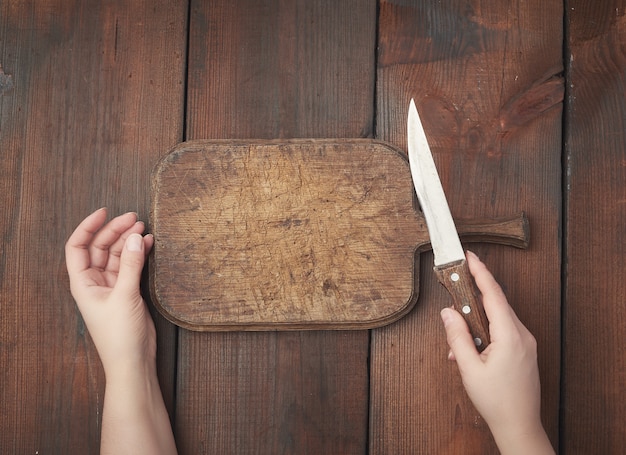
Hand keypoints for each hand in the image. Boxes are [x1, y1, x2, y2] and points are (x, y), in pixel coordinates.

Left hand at [65, 208, 155, 376]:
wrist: (132, 361)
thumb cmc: (119, 335)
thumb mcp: (125, 296)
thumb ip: (131, 265)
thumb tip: (135, 237)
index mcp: (83, 283)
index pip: (77, 247)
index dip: (88, 227)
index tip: (105, 212)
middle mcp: (95, 282)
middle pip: (101, 247)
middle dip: (115, 231)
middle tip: (134, 218)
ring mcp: (112, 286)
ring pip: (118, 255)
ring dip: (129, 241)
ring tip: (144, 227)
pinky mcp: (128, 291)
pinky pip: (131, 266)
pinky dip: (139, 254)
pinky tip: (149, 244)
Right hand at [440, 251, 553, 454]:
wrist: (519, 426)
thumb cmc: (496, 401)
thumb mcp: (468, 368)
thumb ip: (456, 336)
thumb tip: (447, 312)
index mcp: (511, 335)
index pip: (493, 294)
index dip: (481, 272)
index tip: (470, 256)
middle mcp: (522, 335)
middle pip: (495, 304)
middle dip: (471, 301)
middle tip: (453, 296)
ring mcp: (526, 343)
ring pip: (497, 319)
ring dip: (475, 323)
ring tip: (458, 343)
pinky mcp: (524, 351)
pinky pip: (503, 332)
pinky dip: (484, 334)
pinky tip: (470, 351)